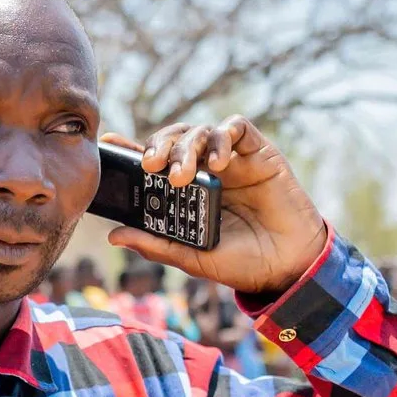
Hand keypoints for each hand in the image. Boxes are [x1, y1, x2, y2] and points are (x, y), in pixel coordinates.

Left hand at [104, 116, 329, 297]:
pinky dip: (222, 137)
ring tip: (183, 176)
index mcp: (187, 192)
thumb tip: (115, 235)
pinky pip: (236, 128)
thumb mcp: (193, 257)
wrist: (288, 268)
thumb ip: (157, 244)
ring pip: (201, 130)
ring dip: (187, 147)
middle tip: (152, 166)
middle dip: (159, 146)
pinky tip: (218, 163)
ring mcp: (233, 159)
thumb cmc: (242, 263)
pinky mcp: (259, 152)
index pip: (156, 162)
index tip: (109, 143)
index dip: (132, 149)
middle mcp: (206, 170)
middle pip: (175, 140)